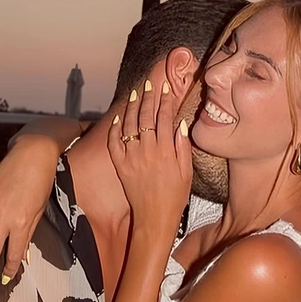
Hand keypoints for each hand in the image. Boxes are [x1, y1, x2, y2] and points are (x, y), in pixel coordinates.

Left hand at [107, 81, 191, 233]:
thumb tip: (179, 124)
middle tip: (149, 85)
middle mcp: (147, 150)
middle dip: (148, 97)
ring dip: (131, 107)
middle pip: (145, 116)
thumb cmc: (175, 196)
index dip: (165, 100)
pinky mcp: (120, 165)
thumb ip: (183, 147)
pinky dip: (115, 127)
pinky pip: (114, 142)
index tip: (165, 87)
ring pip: (129, 125)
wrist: (155, 217)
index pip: (164, 117)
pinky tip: (118, 116)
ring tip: (135, 94)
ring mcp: (131, 157)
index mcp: (166, 150)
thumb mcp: (186, 172)